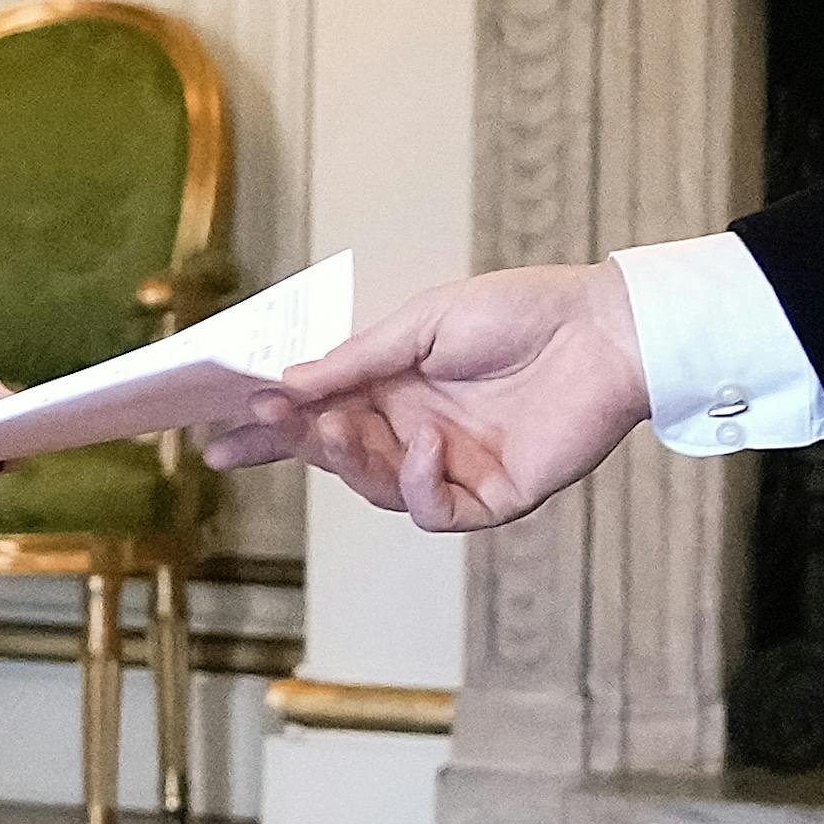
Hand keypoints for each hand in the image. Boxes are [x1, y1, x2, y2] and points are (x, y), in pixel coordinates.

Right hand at [210, 264, 649, 529]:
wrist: (604, 331)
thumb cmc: (520, 313)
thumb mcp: (422, 324)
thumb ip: (356, 361)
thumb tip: (287, 383)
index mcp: (397, 387)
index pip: (319, 415)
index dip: (270, 430)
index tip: (219, 435)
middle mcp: (417, 431)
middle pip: (338, 456)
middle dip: (296, 442)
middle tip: (267, 423)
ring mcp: (453, 468)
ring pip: (376, 488)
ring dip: (351, 461)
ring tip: (338, 425)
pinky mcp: (493, 497)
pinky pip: (435, 511)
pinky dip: (417, 484)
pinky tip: (423, 444)